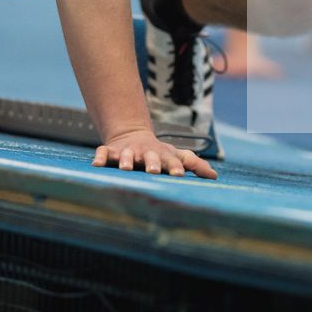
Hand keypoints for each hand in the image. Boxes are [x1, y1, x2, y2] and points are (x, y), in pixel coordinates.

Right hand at [92, 128, 217, 178]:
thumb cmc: (158, 152)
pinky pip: (103, 153)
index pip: (171, 161)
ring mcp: (128, 151)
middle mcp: (145, 153)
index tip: (180, 175)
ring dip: (126, 160)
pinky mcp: (111, 151)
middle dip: (152, 163)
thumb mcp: (176, 155)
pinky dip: (100, 157)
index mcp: (162, 155)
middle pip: (150, 157)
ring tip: (126, 168)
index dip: (175, 167)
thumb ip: (195, 164)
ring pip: (126, 155)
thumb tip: (214, 176)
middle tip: (153, 171)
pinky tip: (97, 164)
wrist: (133, 135)